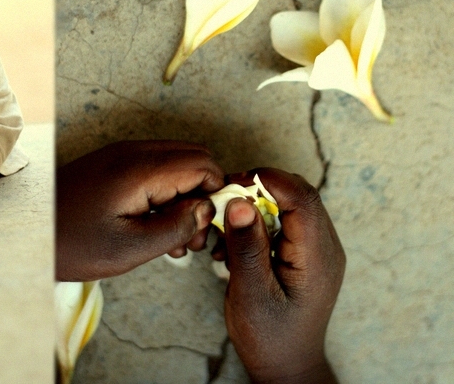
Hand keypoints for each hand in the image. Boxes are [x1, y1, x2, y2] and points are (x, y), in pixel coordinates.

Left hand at [56, 140, 224, 280]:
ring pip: (176, 162)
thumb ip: (177, 227)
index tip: (210, 228)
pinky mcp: (113, 163)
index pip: (203, 165)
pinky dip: (166, 191)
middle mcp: (132, 151)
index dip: (216, 194)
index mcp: (139, 168)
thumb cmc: (75, 244)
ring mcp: (121, 154)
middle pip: (194, 157)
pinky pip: (155, 167)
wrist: (29, 234)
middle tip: (193, 236)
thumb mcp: (131, 247)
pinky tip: (155, 224)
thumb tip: (208, 209)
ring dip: (186, 195)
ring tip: (174, 238)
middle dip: (204, 194)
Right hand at [219, 169, 344, 383]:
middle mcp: (324, 247)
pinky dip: (258, 221)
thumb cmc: (269, 337)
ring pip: (289, 204)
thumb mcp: (251, 294)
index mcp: (317, 257)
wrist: (286, 365)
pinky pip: (284, 220)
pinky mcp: (305, 253)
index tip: (232, 183)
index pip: (302, 198)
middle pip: (297, 194)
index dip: (269, 181)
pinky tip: (236, 243)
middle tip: (222, 201)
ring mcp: (317, 249)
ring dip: (255, 205)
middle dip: (258, 189)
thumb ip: (247, 247)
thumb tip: (240, 201)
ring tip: (226, 228)